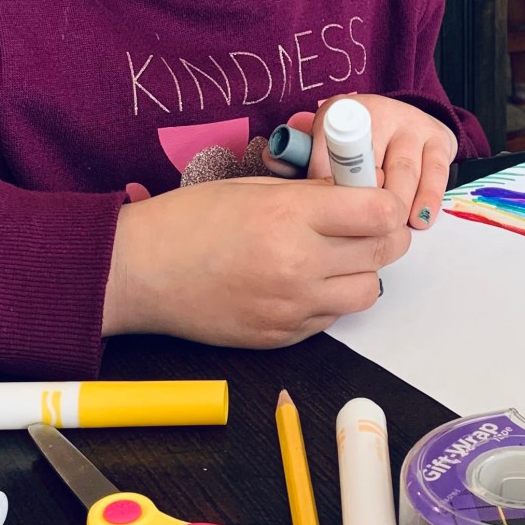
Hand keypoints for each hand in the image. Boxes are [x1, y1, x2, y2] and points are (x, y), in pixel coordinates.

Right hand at [102, 177, 411, 346]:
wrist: (139, 272)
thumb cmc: (187, 221)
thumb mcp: (253, 187)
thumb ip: (310, 192)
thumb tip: (356, 190)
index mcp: (290, 217)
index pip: (380, 211)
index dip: (385, 202)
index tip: (374, 197)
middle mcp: (298, 265)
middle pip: (383, 252)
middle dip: (383, 234)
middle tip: (364, 224)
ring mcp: (292, 307)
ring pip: (368, 292)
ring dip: (361, 272)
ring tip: (332, 256)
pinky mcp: (282, 336)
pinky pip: (332, 318)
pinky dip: (329, 299)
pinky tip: (301, 280)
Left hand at [307, 94, 456, 230]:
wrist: (395, 124)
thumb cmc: (350, 147)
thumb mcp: (321, 146)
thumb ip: (296, 158)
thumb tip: (274, 161)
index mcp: (341, 112)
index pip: (330, 148)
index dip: (329, 182)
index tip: (329, 208)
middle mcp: (379, 112)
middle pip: (371, 163)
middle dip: (367, 203)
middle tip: (360, 234)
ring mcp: (411, 123)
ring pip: (405, 171)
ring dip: (398, 206)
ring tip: (390, 232)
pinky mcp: (439, 138)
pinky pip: (435, 172)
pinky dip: (427, 199)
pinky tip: (419, 219)